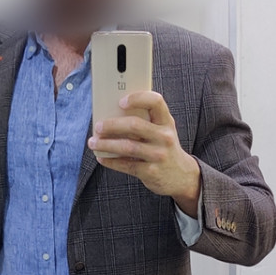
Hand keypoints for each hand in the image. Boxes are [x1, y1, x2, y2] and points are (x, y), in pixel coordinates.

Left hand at [88, 91, 200, 216]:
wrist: (181, 176)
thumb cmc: (164, 147)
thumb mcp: (162, 130)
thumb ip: (145, 120)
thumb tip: (112, 114)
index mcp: (166, 122)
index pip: (155, 101)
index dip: (137, 98)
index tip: (120, 102)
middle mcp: (164, 137)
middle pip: (135, 125)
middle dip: (112, 125)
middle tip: (98, 126)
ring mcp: (158, 155)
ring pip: (127, 146)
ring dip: (106, 144)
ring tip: (93, 142)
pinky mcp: (150, 172)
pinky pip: (126, 165)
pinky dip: (111, 161)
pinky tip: (101, 157)